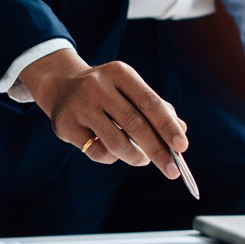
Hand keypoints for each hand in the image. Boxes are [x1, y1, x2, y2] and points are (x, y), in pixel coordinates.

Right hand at [20, 48, 188, 178]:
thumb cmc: (107, 91)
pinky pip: (98, 152)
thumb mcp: (130, 90)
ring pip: (116, 143)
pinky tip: (113, 151)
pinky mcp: (66, 125)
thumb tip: (181, 130)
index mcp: (120, 73)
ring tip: (142, 159)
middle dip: (157, 151)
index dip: (168, 126)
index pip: (149, 102)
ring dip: (136, 157)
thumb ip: (156, 108)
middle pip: (135, 124)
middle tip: (172, 170)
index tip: (182, 147)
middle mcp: (98, 86)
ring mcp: (80, 106)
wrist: (61, 86)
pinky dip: (112, 157)